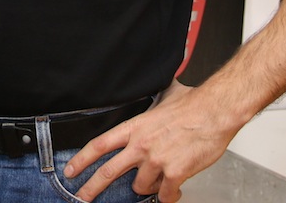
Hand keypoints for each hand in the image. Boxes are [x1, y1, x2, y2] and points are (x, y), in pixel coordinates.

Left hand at [63, 81, 235, 202]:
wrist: (215, 112)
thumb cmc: (193, 105)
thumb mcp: (164, 98)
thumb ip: (154, 102)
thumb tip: (155, 93)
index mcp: (135, 128)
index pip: (99, 145)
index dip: (81, 160)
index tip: (70, 170)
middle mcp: (141, 146)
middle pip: (108, 172)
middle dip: (91, 188)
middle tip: (82, 197)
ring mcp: (156, 161)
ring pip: (140, 186)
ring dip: (148, 186)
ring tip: (159, 178)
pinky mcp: (174, 174)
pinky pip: (165, 195)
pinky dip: (169, 196)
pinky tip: (174, 191)